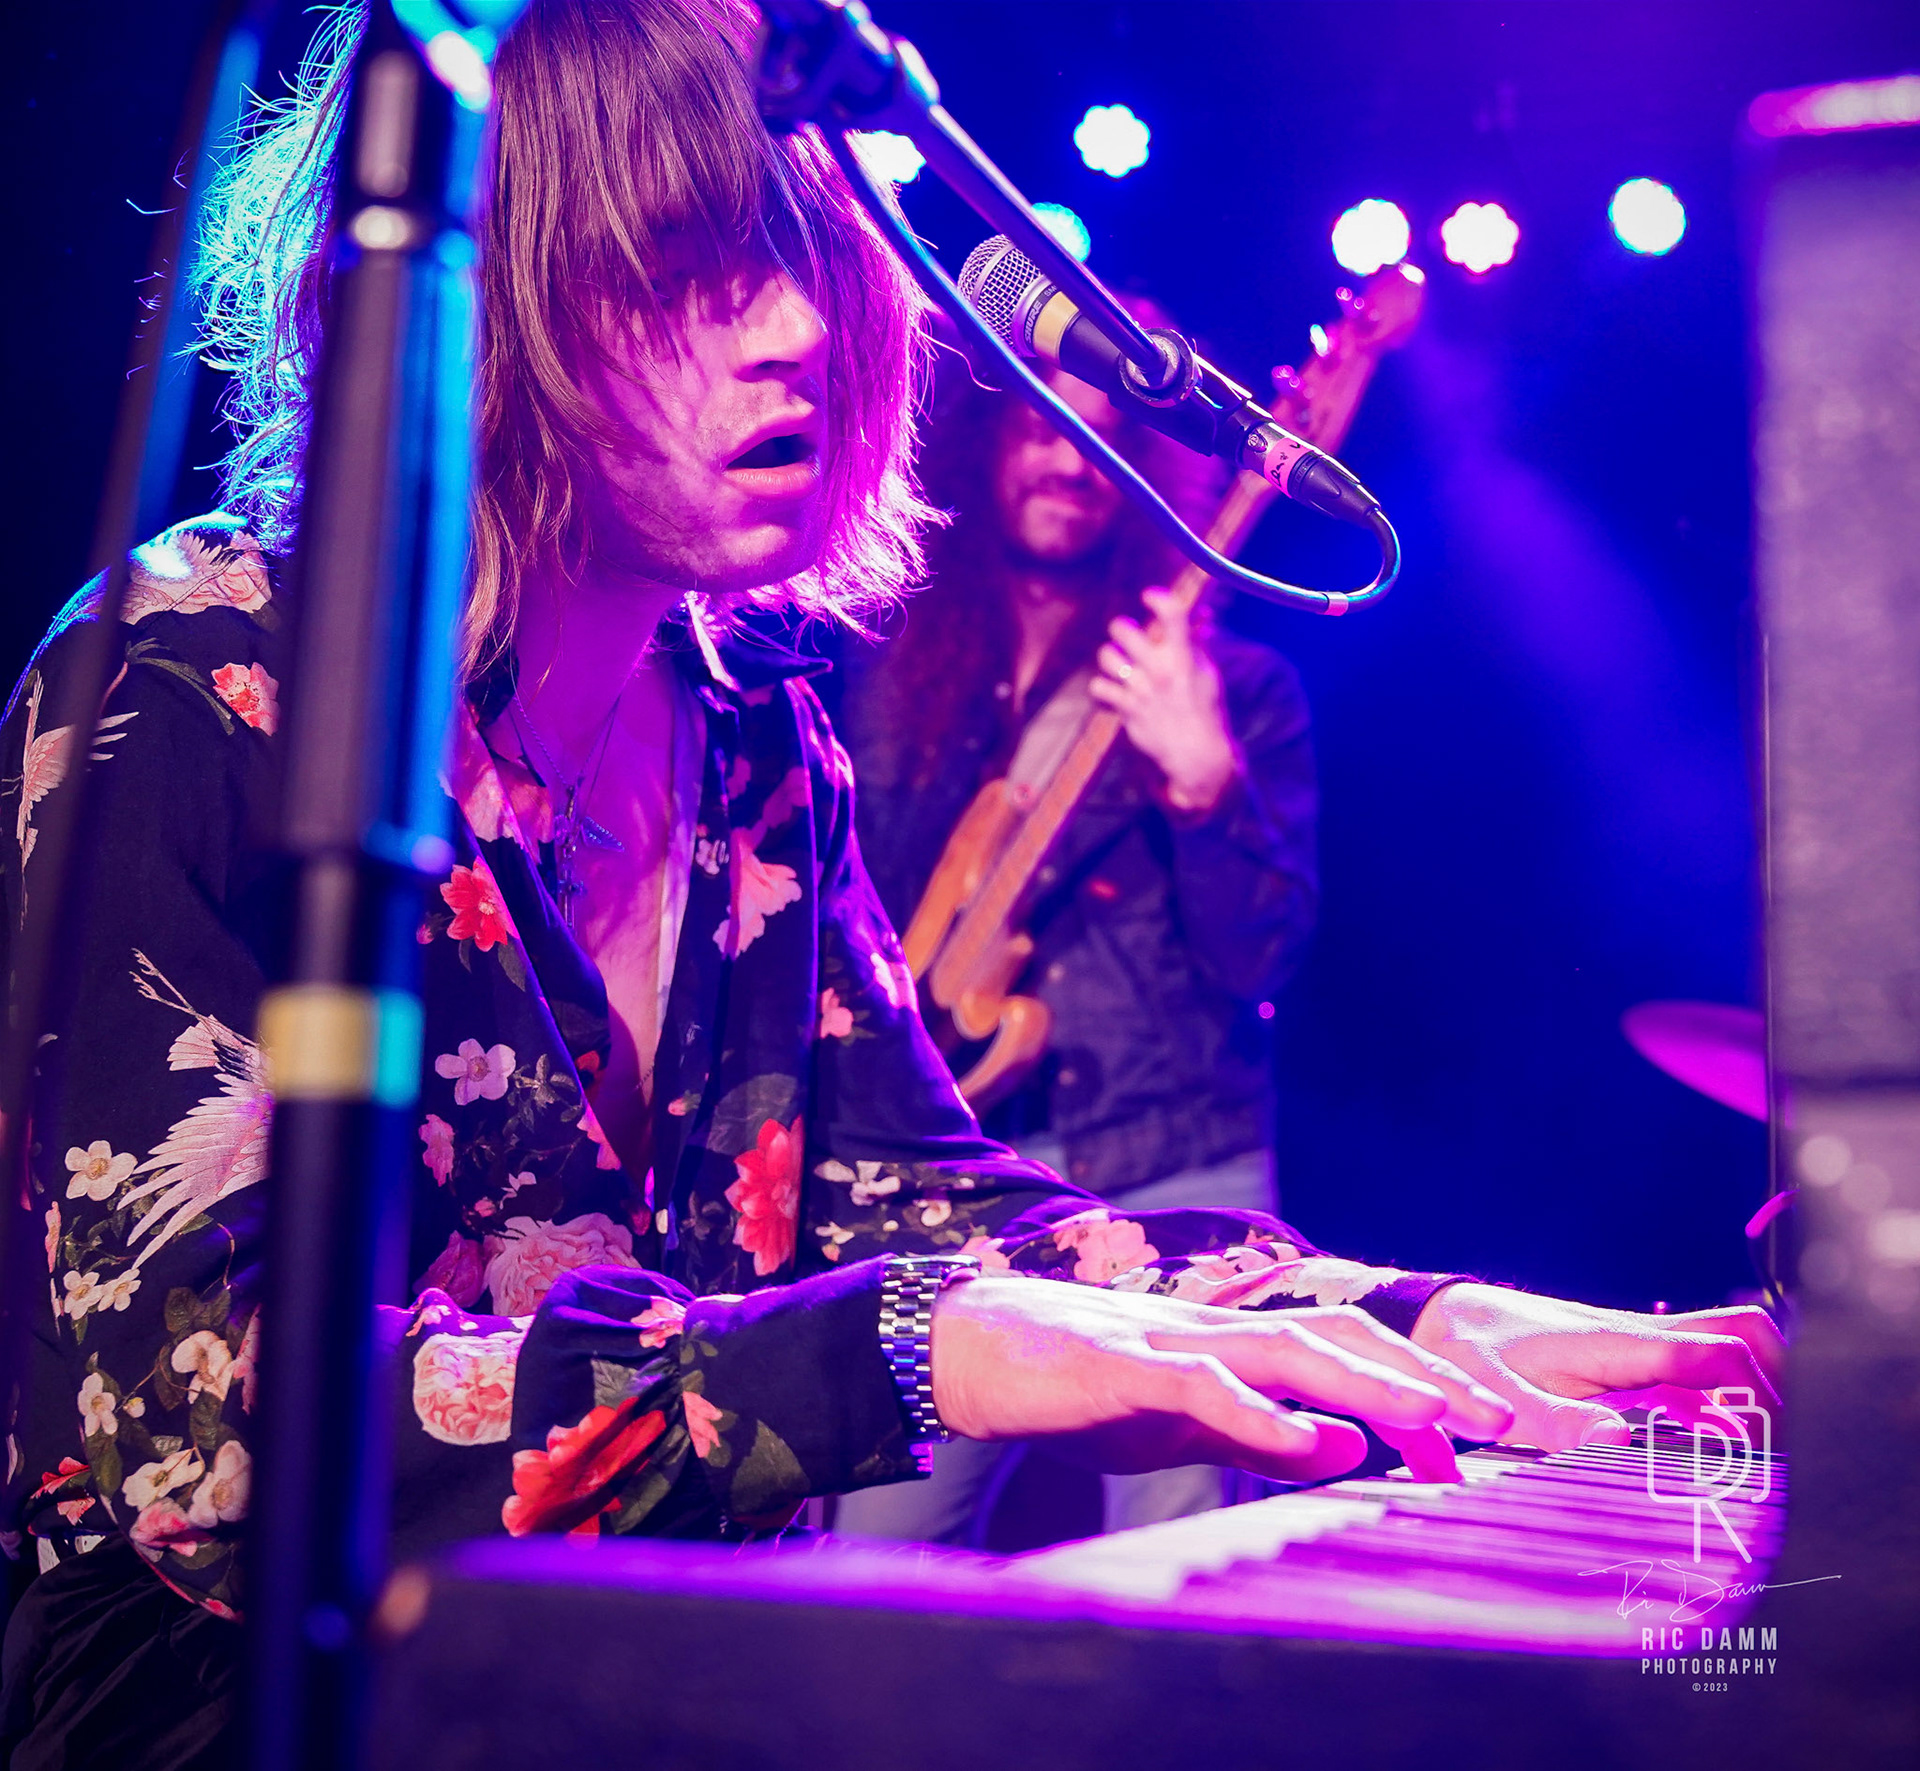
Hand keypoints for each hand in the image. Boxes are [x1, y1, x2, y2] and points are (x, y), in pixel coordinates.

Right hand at [929, 1275, 1514, 1485]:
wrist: (972, 1348)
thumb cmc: (1074, 1387)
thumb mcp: (1181, 1425)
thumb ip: (1259, 1437)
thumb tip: (1346, 1450)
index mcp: (1235, 1347)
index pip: (1346, 1356)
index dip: (1420, 1386)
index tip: (1493, 1437)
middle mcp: (1219, 1331)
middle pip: (1342, 1340)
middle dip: (1428, 1378)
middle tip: (1509, 1419)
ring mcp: (1173, 1340)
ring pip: (1290, 1349)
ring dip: (1371, 1383)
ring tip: (1441, 1415)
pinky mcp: (1123, 1363)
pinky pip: (1201, 1384)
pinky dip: (1259, 1411)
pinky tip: (1307, 1435)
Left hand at [1089, 588, 1238, 813]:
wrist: (1196, 753)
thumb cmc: (1202, 708)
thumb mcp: (1207, 674)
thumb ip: (1198, 644)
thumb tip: (1201, 616)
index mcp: (1184, 658)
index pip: (1173, 615)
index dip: (1158, 598)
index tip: (1149, 596)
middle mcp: (1161, 670)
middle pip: (1124, 630)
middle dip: (1121, 628)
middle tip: (1126, 635)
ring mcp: (1141, 690)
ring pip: (1107, 656)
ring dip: (1110, 656)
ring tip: (1119, 663)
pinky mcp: (1126, 709)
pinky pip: (1099, 687)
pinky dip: (1102, 686)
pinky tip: (1112, 689)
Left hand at [1410, 1284, 1786, 1451]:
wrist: (1440, 1318)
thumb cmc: (1470, 1353)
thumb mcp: (1503, 1396)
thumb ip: (1558, 1422)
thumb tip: (1620, 1440)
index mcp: (1619, 1342)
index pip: (1719, 1350)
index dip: (1759, 1389)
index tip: (1776, 1441)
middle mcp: (1638, 1338)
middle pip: (1740, 1335)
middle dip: (1780, 1378)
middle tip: (1789, 1442)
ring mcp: (1636, 1349)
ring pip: (1721, 1355)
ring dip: (1750, 1395)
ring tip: (1765, 1458)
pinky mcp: (1626, 1364)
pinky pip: (1692, 1379)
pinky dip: (1718, 1408)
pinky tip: (1719, 1450)